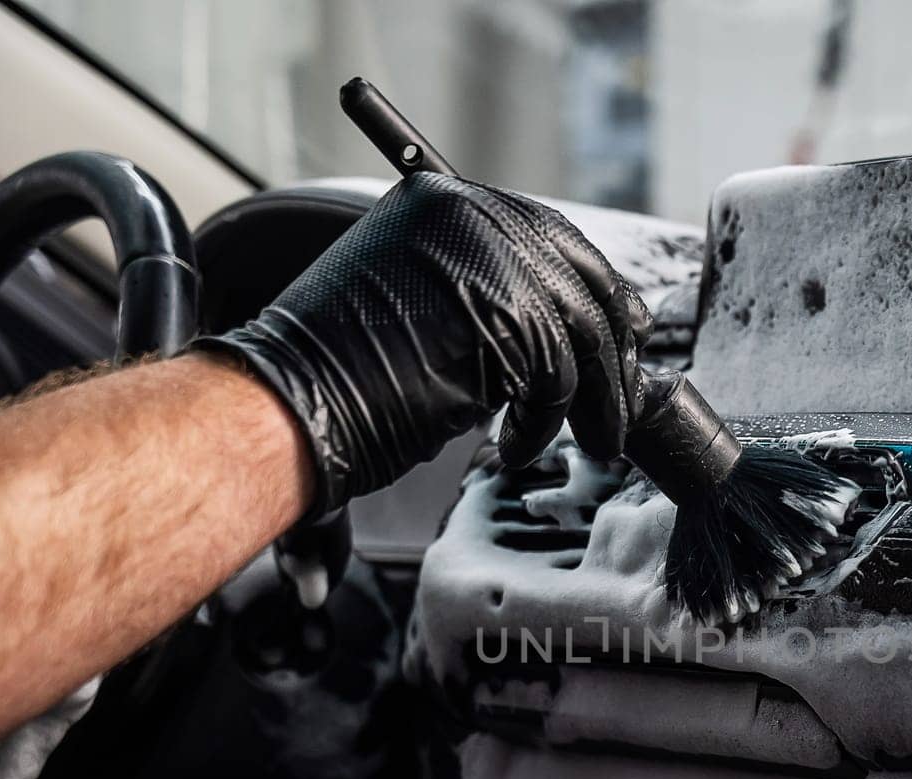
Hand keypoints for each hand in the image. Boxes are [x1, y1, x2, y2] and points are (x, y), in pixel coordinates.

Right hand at [197, 174, 652, 514]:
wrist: (287, 403)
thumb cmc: (334, 375)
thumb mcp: (421, 306)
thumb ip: (488, 296)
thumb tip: (564, 331)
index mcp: (447, 201)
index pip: (555, 240)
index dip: (598, 296)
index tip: (623, 337)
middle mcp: (471, 213)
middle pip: (583, 281)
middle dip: (610, 356)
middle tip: (617, 408)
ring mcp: (488, 256)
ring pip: (580, 334)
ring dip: (589, 401)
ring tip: (581, 441)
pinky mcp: (502, 311)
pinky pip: (558, 377)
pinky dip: (547, 423)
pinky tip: (518, 443)